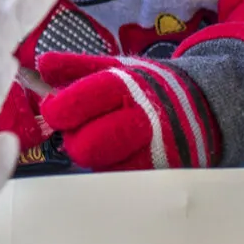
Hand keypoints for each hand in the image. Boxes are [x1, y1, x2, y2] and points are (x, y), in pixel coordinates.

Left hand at [35, 52, 220, 170]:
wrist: (202, 105)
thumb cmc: (146, 85)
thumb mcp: (114, 66)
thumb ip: (75, 66)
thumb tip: (41, 64)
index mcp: (127, 86)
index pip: (83, 100)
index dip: (59, 109)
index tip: (52, 110)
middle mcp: (143, 119)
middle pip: (89, 144)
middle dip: (73, 139)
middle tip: (75, 130)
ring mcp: (155, 151)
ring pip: (103, 167)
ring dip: (92, 155)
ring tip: (97, 139)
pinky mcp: (161, 174)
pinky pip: (122, 179)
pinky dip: (111, 167)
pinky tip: (115, 154)